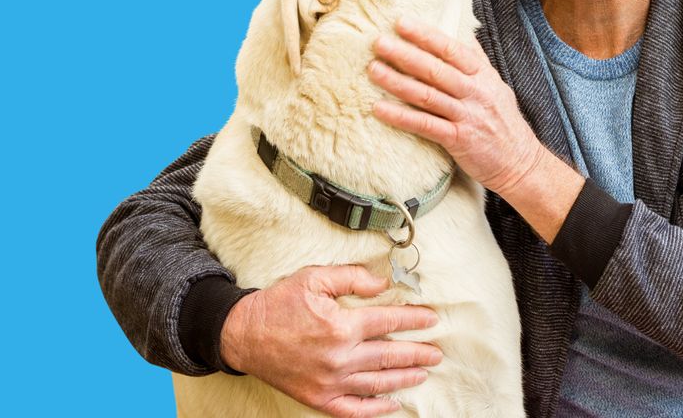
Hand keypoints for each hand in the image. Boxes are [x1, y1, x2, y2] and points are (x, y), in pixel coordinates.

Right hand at [218, 264, 442, 416]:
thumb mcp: (313, 278)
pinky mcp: (320, 399)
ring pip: (378, 382)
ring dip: (405, 378)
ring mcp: (331, 382)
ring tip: (423, 373)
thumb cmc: (279, 303)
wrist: (246, 334)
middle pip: (389, 355)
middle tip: (436, 352)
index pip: (387, 322)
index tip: (431, 319)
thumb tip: (382, 284)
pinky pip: (356, 409)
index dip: (413, 320)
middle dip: (417, 353)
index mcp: (341, 325)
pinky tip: (392, 403)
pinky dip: (377, 409)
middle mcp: (340, 357)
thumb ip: (351, 278)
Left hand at [369, 17, 542, 193]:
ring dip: (397, 82)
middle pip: (435, 70)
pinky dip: (401, 117)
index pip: (451, 49)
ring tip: (373, 70)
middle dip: (405, 54)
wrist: (522, 164)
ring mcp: (467, 116)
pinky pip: (425, 126)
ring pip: (427, 96)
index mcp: (482, 75)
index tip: (401, 23)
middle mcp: (475, 92)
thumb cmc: (504, 121)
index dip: (425, 35)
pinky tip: (379, 109)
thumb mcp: (496, 85)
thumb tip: (465, 31)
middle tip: (378, 43)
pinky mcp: (459, 140)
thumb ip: (478, 59)